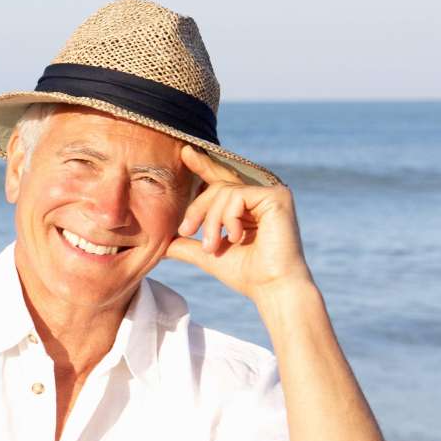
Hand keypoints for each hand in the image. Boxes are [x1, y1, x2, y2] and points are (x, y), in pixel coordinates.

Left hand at [167, 146, 314, 301]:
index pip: (221, 181)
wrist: (271, 288)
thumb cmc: (246, 274)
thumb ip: (188, 244)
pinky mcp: (277, 196)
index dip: (203, 166)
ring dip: (210, 220)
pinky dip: (227, 218)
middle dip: (196, 208)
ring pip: (222, 191)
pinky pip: (236, 195)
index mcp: (248, 206)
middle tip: (186, 230)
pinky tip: (235, 237)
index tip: (185, 152)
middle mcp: (261, 195)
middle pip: (217, 185)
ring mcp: (271, 193)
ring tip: (212, 245)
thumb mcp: (208, 254)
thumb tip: (163, 244)